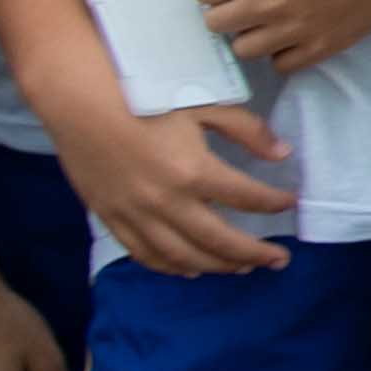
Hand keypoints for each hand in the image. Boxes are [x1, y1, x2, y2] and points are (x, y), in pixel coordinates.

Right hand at [60, 99, 299, 276]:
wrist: (81, 106)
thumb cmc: (146, 100)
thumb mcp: (204, 105)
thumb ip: (247, 130)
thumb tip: (283, 154)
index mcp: (194, 172)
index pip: (247, 198)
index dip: (274, 203)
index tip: (289, 203)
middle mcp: (167, 202)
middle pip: (219, 240)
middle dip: (255, 253)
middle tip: (280, 260)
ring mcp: (137, 215)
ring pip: (184, 256)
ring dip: (217, 266)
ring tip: (243, 268)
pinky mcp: (113, 220)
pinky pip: (145, 254)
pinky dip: (171, 267)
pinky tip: (191, 270)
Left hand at [192, 0, 370, 74]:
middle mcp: (269, 6)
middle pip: (216, 24)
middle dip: (225, 8)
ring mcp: (295, 32)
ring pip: (244, 49)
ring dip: (249, 33)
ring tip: (267, 17)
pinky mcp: (321, 48)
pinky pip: (281, 65)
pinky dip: (280, 52)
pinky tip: (291, 32)